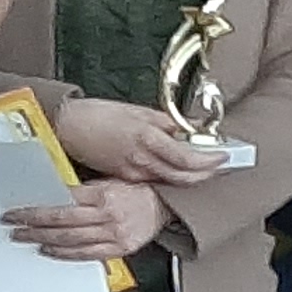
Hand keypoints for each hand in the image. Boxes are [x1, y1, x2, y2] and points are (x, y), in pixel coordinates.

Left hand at [5, 178, 169, 262]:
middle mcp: (108, 215)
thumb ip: (82, 191)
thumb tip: (51, 195)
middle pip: (61, 222)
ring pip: (70, 239)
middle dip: (32, 224)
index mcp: (104, 195)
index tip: (18, 210)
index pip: (62, 202)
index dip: (36, 208)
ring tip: (25, 237)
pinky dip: (65, 254)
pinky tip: (49, 250)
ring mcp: (113, 234)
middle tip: (13, 225)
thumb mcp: (108, 182)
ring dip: (43, 239)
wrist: (164, 205)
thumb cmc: (136, 192)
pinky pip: (86, 254)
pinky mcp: (118, 248)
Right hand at [55, 96, 228, 187]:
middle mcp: (141, 159)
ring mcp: (132, 172)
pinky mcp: (123, 178)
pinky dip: (169, 177)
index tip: (224, 157)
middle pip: (183, 177)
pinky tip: (176, 170)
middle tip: (219, 167)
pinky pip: (153, 181)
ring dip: (190, 177)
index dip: (209, 161)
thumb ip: (167, 122)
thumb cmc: (98, 114)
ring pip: (170, 181)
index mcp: (147, 137)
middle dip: (206, 175)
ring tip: (204, 168)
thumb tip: (191, 127)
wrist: (67, 127)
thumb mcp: (137, 110)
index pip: (187, 157)